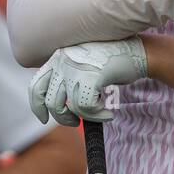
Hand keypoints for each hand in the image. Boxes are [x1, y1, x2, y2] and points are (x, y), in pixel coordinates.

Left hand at [28, 38, 147, 125]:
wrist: (138, 51)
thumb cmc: (113, 60)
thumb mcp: (83, 63)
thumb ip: (68, 77)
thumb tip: (57, 107)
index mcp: (58, 57)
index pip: (36, 85)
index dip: (37, 106)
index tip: (44, 118)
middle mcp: (63, 60)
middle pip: (50, 102)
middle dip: (62, 118)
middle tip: (75, 123)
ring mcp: (76, 68)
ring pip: (70, 107)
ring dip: (86, 117)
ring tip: (101, 113)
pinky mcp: (90, 76)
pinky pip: (86, 108)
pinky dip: (97, 116)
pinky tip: (108, 112)